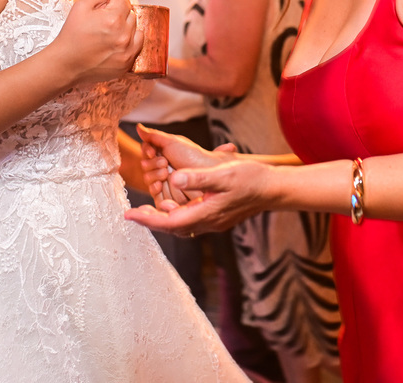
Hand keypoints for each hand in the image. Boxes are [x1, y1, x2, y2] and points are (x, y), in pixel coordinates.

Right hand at [51, 0, 142, 86]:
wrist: (66, 63)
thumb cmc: (71, 34)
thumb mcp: (80, 6)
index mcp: (113, 19)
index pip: (124, 1)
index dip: (112, 3)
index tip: (102, 11)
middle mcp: (123, 35)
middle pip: (131, 14)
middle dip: (119, 15)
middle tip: (103, 23)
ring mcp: (127, 51)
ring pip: (136, 29)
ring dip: (126, 28)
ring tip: (109, 34)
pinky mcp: (127, 63)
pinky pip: (138, 45)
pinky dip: (130, 42)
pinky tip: (115, 44)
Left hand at [125, 158, 272, 236]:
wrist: (274, 189)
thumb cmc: (251, 179)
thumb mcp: (223, 174)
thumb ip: (197, 178)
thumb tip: (173, 180)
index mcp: (206, 214)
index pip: (169, 223)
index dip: (147, 220)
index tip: (128, 215)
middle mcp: (209, 222)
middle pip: (173, 228)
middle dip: (152, 221)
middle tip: (133, 214)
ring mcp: (215, 221)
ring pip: (182, 226)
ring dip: (164, 219)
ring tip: (148, 209)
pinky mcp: (219, 216)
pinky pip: (192, 221)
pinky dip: (177, 215)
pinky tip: (174, 204)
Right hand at [137, 124, 232, 205]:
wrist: (209, 172)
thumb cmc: (194, 156)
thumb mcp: (174, 142)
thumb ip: (154, 136)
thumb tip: (139, 127)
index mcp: (165, 154)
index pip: (147, 153)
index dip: (148, 152)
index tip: (152, 151)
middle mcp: (163, 168)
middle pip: (145, 166)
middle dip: (153, 163)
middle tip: (164, 163)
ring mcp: (165, 182)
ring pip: (148, 179)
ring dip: (154, 175)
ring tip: (166, 172)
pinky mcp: (167, 197)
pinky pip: (153, 194)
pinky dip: (155, 188)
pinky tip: (160, 184)